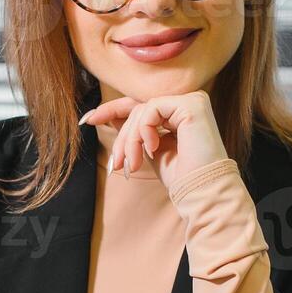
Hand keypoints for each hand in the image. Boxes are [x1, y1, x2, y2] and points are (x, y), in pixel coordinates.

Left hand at [80, 90, 229, 190]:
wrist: (202, 191)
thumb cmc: (182, 177)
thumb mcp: (150, 150)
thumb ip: (135, 131)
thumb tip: (109, 116)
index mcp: (179, 112)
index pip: (140, 106)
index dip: (112, 110)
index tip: (88, 120)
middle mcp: (187, 102)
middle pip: (138, 109)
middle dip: (122, 137)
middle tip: (117, 164)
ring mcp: (191, 100)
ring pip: (142, 110)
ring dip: (131, 140)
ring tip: (132, 165)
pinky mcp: (192, 104)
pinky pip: (152, 109)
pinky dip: (144, 130)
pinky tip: (152, 149)